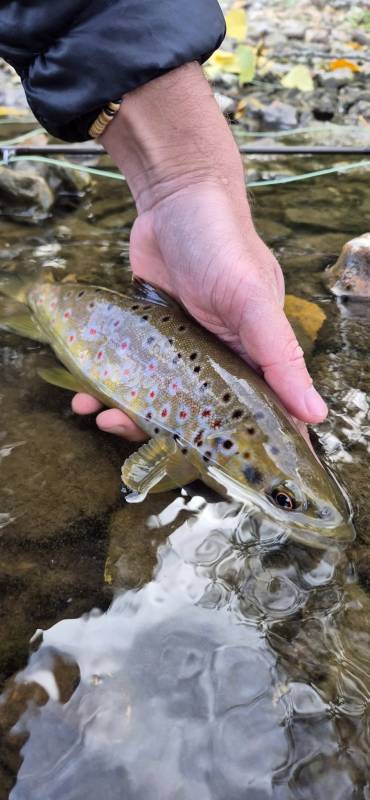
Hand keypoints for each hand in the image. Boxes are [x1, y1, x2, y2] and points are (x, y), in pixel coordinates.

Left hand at [72, 64, 326, 439]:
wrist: (175, 196)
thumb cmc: (224, 243)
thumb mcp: (253, 301)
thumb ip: (280, 356)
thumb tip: (315, 415)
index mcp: (255, 360)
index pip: (262, 418)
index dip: (248, 452)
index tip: (229, 480)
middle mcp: (220, 362)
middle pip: (198, 419)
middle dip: (168, 437)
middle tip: (134, 437)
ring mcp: (181, 352)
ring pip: (158, 402)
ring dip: (128, 416)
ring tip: (101, 416)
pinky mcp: (148, 338)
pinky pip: (129, 375)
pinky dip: (107, 389)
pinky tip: (85, 394)